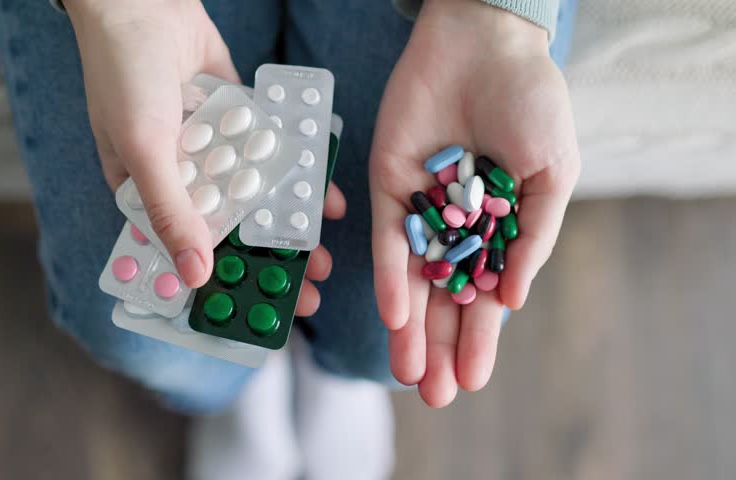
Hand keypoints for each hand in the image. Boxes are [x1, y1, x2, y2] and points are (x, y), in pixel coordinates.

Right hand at [67, 0, 346, 309]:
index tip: (255, 314)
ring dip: (286, 224)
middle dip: (267, 262)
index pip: (187, 249)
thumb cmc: (125, 75)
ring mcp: (212, 146)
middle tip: (306, 293)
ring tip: (321, 255)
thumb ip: (171, 212)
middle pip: (230, 229)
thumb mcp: (145, 151)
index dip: (222, 284)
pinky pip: (269, 152)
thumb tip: (196, 275)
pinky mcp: (237, 117)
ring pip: (255, 194)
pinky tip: (323, 197)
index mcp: (147, 191)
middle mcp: (181, 174)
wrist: (142, 0)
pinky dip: (294, 172)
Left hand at [369, 0, 579, 406]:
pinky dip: (391, 275)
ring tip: (410, 373)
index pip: (484, 296)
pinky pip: (389, 239)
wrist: (483, 44)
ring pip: (411, 280)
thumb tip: (512, 302)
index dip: (478, 338)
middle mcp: (455, 228)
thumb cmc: (531, 103)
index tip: (472, 381)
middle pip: (443, 299)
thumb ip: (534, 238)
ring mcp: (420, 210)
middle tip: (434, 395)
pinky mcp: (388, 187)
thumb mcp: (553, 173)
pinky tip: (395, 313)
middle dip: (439, 346)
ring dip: (409, 327)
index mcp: (498, 230)